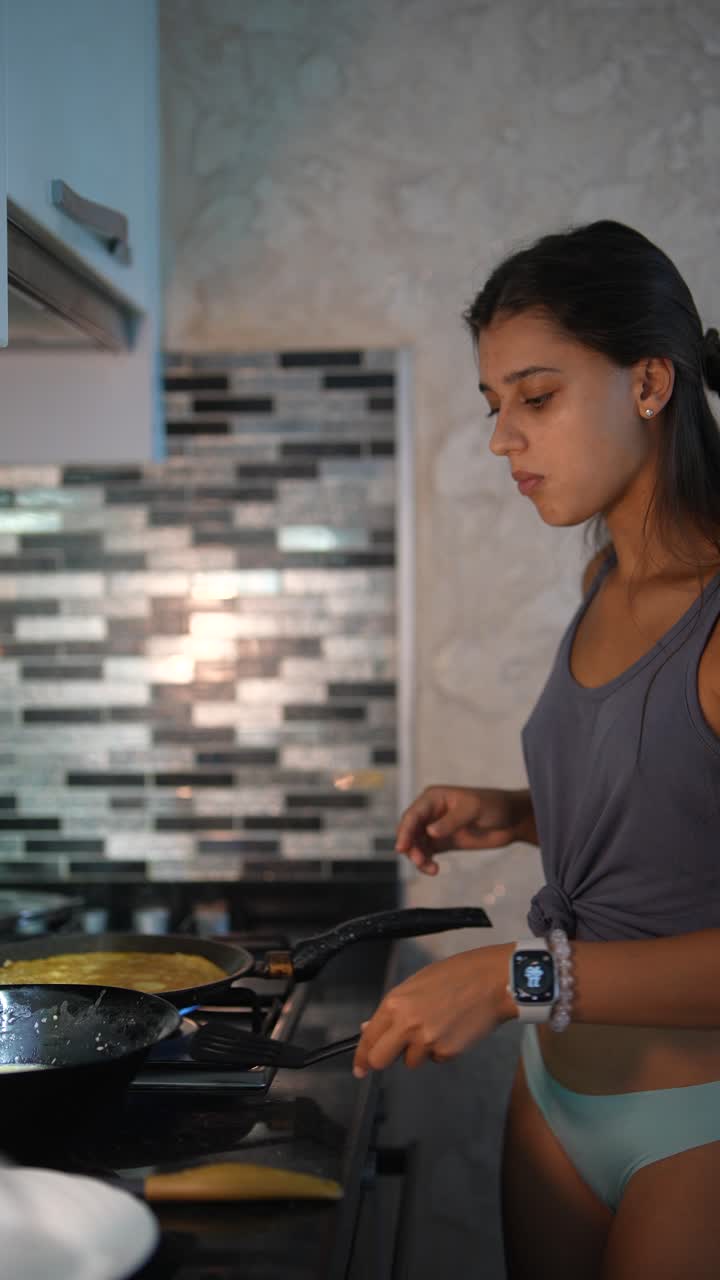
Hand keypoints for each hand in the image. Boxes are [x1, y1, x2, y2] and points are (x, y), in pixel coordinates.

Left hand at [352, 943, 514, 1076]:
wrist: (492, 981)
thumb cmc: (456, 976)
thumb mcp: (416, 984)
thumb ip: (392, 1010)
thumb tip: (370, 1028)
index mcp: (396, 1003)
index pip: (369, 1038)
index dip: (361, 1056)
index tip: (359, 1068)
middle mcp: (407, 1024)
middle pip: (380, 1060)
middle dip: (383, 1060)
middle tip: (395, 1052)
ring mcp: (428, 1041)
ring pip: (411, 1061)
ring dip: (419, 1051)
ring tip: (438, 1025)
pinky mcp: (447, 1052)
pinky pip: (436, 1059)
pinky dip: (442, 1049)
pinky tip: (453, 1029)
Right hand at [395, 786, 532, 875]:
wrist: (511, 820)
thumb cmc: (493, 806)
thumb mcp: (473, 809)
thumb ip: (451, 821)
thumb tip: (430, 832)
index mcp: (433, 798)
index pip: (413, 815)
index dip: (405, 831)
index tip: (402, 847)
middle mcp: (430, 812)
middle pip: (410, 831)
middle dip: (410, 846)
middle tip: (420, 861)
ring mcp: (436, 828)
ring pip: (415, 844)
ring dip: (418, 857)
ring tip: (431, 869)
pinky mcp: (443, 843)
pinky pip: (426, 853)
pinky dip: (426, 862)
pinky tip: (434, 869)